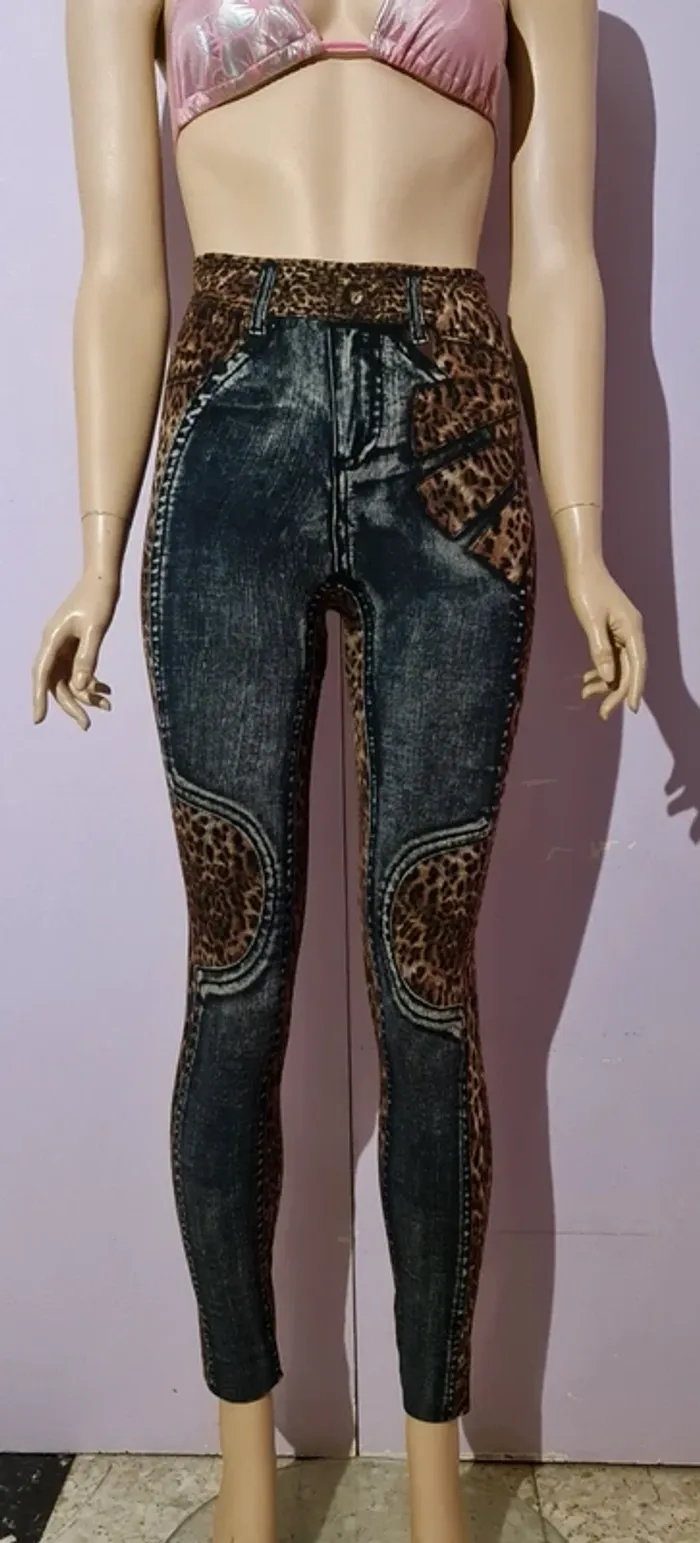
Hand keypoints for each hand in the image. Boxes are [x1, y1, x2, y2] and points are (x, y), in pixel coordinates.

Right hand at [32, 571, 118, 730]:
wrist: (103, 578)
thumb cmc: (99, 598)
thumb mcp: (97, 629)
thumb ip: (88, 657)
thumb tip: (81, 686)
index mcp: (52, 638)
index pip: (42, 674)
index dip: (38, 698)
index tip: (38, 720)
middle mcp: (53, 644)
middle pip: (56, 682)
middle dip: (71, 705)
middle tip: (87, 724)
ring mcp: (63, 645)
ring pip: (69, 679)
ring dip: (85, 695)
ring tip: (107, 706)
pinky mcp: (75, 645)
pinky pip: (79, 670)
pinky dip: (92, 682)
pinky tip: (107, 691)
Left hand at [565, 557, 645, 719]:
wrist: (582, 568)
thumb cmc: (587, 590)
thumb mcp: (591, 622)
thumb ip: (600, 651)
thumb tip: (608, 678)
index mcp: (632, 629)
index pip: (638, 665)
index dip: (634, 688)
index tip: (630, 708)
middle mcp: (631, 632)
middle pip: (629, 669)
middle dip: (616, 692)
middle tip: (601, 712)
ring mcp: (623, 632)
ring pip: (619, 665)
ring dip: (605, 682)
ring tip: (586, 693)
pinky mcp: (612, 631)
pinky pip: (611, 657)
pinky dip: (600, 670)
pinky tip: (588, 679)